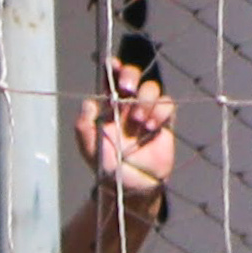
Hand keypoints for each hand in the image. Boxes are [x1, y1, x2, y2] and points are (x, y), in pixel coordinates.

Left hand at [80, 67, 178, 206]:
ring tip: (140, 122)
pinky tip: (153, 127)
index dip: (112, 68)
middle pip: (133, 76)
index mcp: (108, 108)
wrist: (134, 188)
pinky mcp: (165, 122)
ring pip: (151, 88)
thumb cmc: (108, 169)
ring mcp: (147, 113)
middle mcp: (128, 106)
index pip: (110, 81)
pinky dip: (160, 111)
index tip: (112, 65)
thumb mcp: (90, 148)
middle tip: (127, 89)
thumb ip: (84, 126)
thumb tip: (89, 102)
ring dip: (145, 100)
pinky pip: (167, 105)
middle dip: (131, 76)